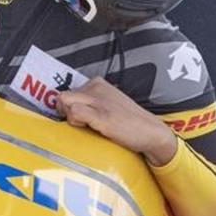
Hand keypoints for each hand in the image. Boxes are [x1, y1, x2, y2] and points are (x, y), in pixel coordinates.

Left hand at [56, 78, 177, 165]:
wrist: (151, 132)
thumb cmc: (129, 121)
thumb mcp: (108, 103)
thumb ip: (91, 102)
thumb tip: (69, 110)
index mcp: (98, 83)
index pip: (68, 92)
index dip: (68, 107)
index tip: (79, 117)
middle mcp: (96, 88)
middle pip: (64, 97)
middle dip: (67, 112)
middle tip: (82, 123)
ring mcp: (98, 101)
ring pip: (65, 103)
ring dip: (72, 119)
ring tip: (89, 126)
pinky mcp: (101, 116)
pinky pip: (75, 113)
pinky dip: (77, 123)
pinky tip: (93, 128)